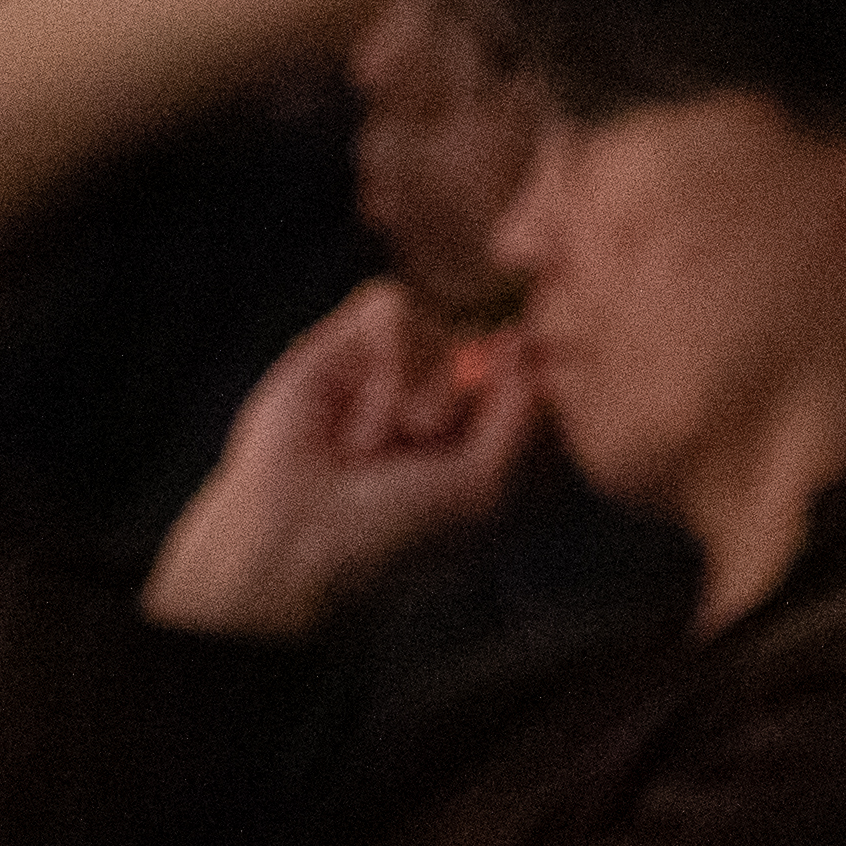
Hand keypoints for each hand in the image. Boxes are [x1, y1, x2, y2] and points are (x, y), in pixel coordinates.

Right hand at [140, 283, 535, 641]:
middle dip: (467, 410)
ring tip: (376, 449)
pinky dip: (382, 367)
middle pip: (502, 350)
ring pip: (450, 331)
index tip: (493, 450)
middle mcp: (457, 396)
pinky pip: (394, 308)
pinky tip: (355, 420)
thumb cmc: (396, 532)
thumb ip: (525, 412)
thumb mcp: (489, 486)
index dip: (531, 396)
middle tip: (422, 460)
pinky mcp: (349, 340)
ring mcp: (404, 364)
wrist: (298, 538)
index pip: (547, 380)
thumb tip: (517, 337)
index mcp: (498, 436)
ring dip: (419, 397)